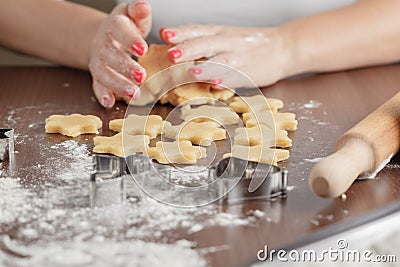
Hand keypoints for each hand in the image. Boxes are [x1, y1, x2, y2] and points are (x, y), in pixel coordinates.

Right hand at [88, 1, 151, 106]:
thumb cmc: (126, 26)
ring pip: (103, 73)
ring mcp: (98, 60)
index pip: (118, 30)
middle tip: (141, 76)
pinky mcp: (97, 75)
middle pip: (110, 55)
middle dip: (125, 67)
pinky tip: (110, 103)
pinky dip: (102, 94)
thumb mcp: (132, 14)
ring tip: (134, 94)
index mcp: (113, 26)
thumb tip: (144, 7)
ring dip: (117, 84)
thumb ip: (138, 11)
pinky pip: (97, 85)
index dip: (129, 40)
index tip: (142, 49)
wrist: (105, 35)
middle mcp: (102, 43)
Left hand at [160, 25, 290, 88]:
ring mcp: (239, 58)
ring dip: (205, 67)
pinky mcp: (249, 73)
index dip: (180, 32)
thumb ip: (201, 41)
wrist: (282, 46)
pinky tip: (215, 85)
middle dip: (187, 49)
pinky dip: (225, 81)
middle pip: (205, 44)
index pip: (197, 30)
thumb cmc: (248, 43)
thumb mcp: (224, 36)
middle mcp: (227, 42)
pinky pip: (236, 77)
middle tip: (171, 54)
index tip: (164, 34)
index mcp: (219, 32)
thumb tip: (172, 45)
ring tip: (191, 72)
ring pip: (220, 62)